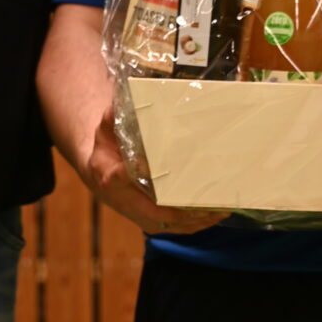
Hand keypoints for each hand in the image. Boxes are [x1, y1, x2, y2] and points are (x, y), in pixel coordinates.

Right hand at [84, 114, 224, 237]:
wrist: (101, 174)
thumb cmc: (108, 147)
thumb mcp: (107, 127)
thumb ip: (117, 114)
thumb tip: (133, 92)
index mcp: (109, 174)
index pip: (118, 177)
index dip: (133, 174)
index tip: (150, 165)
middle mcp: (123, 200)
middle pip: (153, 210)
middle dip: (180, 209)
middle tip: (206, 203)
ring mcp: (137, 215)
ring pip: (168, 224)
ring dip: (195, 220)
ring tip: (219, 211)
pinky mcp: (150, 223)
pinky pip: (175, 229)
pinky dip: (196, 225)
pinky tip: (215, 216)